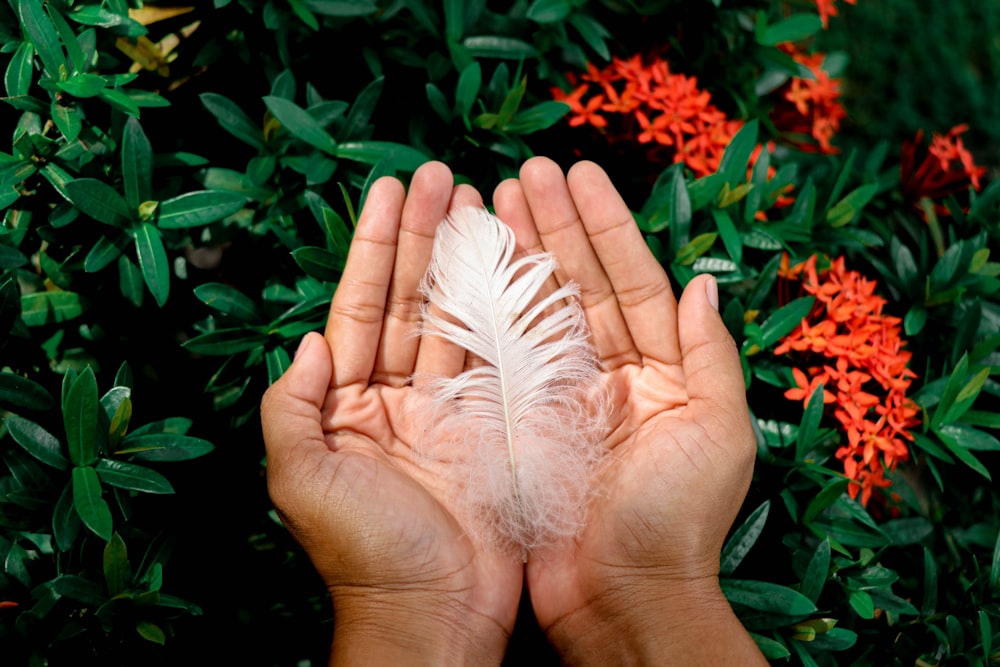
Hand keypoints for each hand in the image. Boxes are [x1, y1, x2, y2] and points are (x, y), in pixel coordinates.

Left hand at [260, 162, 521, 665]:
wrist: (435, 614)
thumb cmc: (363, 552)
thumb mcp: (300, 478)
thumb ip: (291, 405)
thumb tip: (307, 340)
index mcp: (347, 406)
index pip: (359, 306)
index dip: (372, 247)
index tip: (386, 190)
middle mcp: (397, 398)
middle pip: (410, 299)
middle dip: (422, 237)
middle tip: (440, 176)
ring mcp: (450, 410)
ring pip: (457, 318)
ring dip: (466, 260)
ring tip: (478, 202)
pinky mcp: (495, 428)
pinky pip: (501, 357)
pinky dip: (509, 310)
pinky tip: (516, 265)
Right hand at [493, 157, 764, 664]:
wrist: (623, 597)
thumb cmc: (678, 521)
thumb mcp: (718, 432)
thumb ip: (711, 354)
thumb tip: (706, 283)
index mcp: (662, 370)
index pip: (635, 280)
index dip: (608, 226)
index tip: (580, 174)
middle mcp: (612, 373)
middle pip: (582, 284)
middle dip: (556, 225)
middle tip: (527, 173)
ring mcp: (563, 395)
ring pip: (540, 310)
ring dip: (520, 254)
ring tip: (494, 201)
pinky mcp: (522, 421)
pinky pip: (505, 355)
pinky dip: (490, 310)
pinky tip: (471, 269)